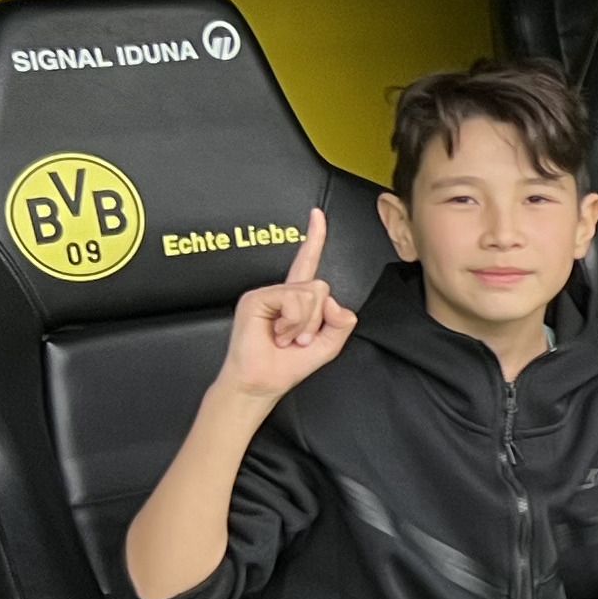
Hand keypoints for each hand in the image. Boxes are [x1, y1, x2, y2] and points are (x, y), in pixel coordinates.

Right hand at [220, 207, 354, 402]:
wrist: (262, 383)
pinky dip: (292, 323)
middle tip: (298, 339)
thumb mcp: (328, 344)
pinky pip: (292, 300)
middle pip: (321, 286)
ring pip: (310, 293)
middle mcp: (282, 292)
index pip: (308, 263)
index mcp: (298, 299)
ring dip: (304, 324)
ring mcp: (267, 293)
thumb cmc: (288, 365)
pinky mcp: (256, 298)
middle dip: (318, 319)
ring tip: (286, 338)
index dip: (314, 238)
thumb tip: (332, 300)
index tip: (317, 215)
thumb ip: (341, 321)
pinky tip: (277, 335)